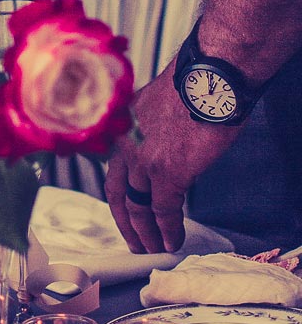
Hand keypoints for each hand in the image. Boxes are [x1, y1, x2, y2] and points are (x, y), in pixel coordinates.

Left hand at [105, 65, 241, 252]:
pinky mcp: (167, 172)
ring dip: (146, 233)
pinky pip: (164, 210)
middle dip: (126, 222)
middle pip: (118, 193)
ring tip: (155, 248)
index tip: (126, 212)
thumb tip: (162, 145)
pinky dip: (168, 230)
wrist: (210, 75)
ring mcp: (143, 159)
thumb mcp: (156, 103)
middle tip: (135, 242)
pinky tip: (172, 241)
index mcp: (121, 124)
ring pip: (137, 207)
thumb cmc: (194, 81)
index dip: (119, 196)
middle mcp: (124, 142)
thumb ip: (151, 128)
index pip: (113, 168)